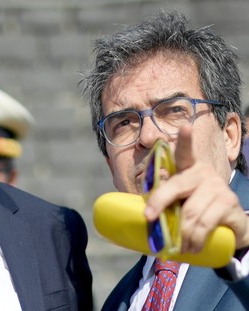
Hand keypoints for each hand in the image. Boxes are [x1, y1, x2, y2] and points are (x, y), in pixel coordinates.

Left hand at [144, 125, 248, 252]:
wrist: (230, 227)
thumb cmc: (196, 210)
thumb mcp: (178, 202)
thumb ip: (165, 199)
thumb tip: (142, 211)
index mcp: (188, 169)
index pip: (185, 153)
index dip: (185, 140)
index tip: (186, 127)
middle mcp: (204, 173)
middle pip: (177, 186)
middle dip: (159, 201)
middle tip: (148, 218)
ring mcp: (218, 188)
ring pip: (189, 212)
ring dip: (179, 233)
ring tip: (176, 246)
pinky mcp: (230, 205)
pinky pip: (205, 224)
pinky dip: (194, 240)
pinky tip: (191, 248)